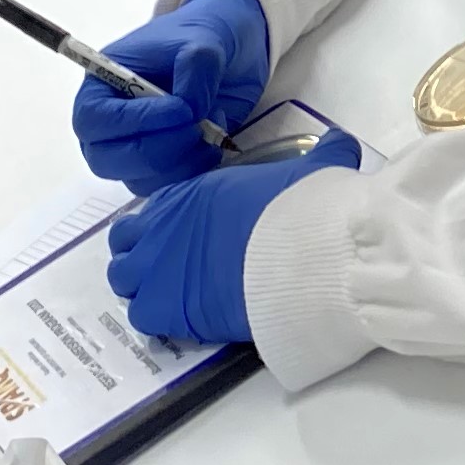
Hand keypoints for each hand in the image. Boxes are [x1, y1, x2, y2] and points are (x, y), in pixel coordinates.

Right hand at [75, 0, 269, 189]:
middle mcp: (110, 125)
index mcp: (101, 86)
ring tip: (214, 124)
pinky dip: (196, 170)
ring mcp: (134, 149)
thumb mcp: (203, 41)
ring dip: (181, 161)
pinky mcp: (164, 167)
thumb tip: (189, 110)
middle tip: (198, 127)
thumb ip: (194, 71)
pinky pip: (169, 186)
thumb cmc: (203, 37)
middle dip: (156, 150)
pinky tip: (215, 140)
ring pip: (140, 180)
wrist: (234, 51)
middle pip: (107, 160)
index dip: (134, 122)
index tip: (181, 110)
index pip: (94, 119)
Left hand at [105, 133, 360, 344]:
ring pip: (124, 279)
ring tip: (176, 299)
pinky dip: (157, 320)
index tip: (189, 240)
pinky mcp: (162, 306)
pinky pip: (141, 316)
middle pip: (125, 241)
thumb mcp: (314, 171)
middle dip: (142, 254)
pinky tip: (185, 322)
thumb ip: (323, 155)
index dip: (168, 227)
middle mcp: (162, 226)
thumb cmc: (299, 210)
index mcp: (191, 192)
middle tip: (172, 271)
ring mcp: (156, 267)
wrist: (298, 253)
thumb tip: (340, 143)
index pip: (157, 209)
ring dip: (144, 288)